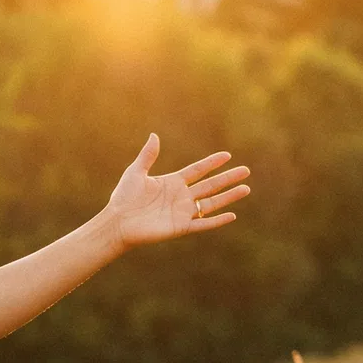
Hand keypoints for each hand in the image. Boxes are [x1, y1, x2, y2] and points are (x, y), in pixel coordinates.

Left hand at [106, 133, 251, 248]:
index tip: (227, 155)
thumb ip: (148, 156)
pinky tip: (232, 215)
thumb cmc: (123, 198)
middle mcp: (180, 197)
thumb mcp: (135, 172)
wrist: (117, 223)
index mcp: (172, 183)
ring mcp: (182, 212)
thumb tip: (154, 135)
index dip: (212, 163)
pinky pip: (203, 224)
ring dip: (229, 197)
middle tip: (246, 171)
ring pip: (211, 203)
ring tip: (246, 189)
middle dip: (228, 178)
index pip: (197, 171)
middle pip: (210, 185)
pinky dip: (217, 221)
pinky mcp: (180, 228)